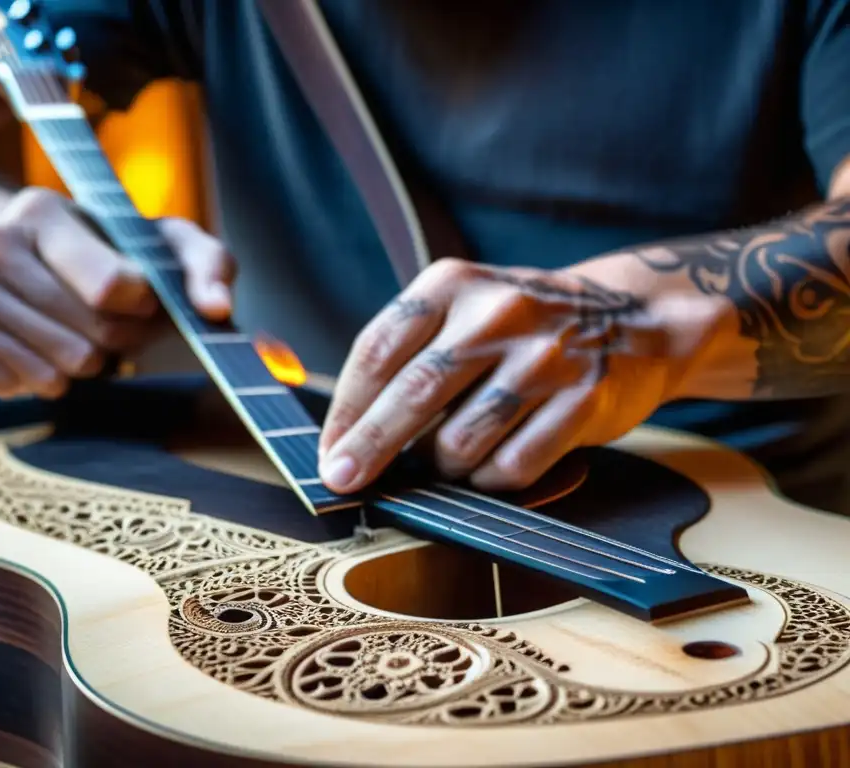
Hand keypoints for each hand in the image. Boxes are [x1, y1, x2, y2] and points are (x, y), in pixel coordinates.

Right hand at [0, 187, 233, 398]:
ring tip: (78, 332)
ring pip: (58, 372)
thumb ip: (207, 264)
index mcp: (42, 212)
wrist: (1, 243)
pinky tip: (43, 346)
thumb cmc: (99, 247)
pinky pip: (24, 389)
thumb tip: (218, 310)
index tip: (140, 297)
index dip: (142, 308)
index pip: (111, 289)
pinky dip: (47, 378)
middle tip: (111, 322)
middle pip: (90, 339)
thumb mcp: (160, 239)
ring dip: (85, 365)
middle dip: (118, 341)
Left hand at [318, 258, 720, 492]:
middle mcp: (497, 313)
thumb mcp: (464, 306)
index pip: (378, 350)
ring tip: (447, 460)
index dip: (347, 409)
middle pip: (413, 394)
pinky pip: (512, 466)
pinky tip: (491, 469)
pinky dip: (489, 481)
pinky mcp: (584, 400)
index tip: (330, 450)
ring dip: (441, 467)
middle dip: (370, 448)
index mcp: (452, 283)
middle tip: (344, 481)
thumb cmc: (523, 325)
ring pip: (461, 442)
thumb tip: (351, 433)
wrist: (635, 317)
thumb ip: (411, 352)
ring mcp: (545, 356)